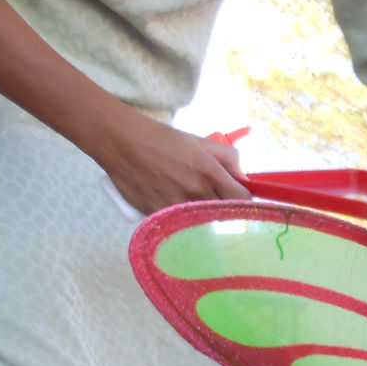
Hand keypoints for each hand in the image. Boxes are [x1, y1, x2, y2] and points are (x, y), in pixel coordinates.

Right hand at [92, 114, 250, 214]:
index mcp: (210, 173)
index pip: (242, 200)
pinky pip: (179, 225)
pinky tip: (176, 210)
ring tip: (193, 204)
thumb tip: (244, 178)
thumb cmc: (162, 140)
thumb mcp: (201, 141)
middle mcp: (196, 192)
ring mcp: (177, 206)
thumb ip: (228, 158)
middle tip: (215, 202)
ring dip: (203, 218)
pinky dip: (182, 221)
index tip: (237, 199)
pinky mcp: (159, 214)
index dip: (243, 201)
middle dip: (224, 210)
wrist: (122, 143)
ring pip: (202, 222)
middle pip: (224, 214)